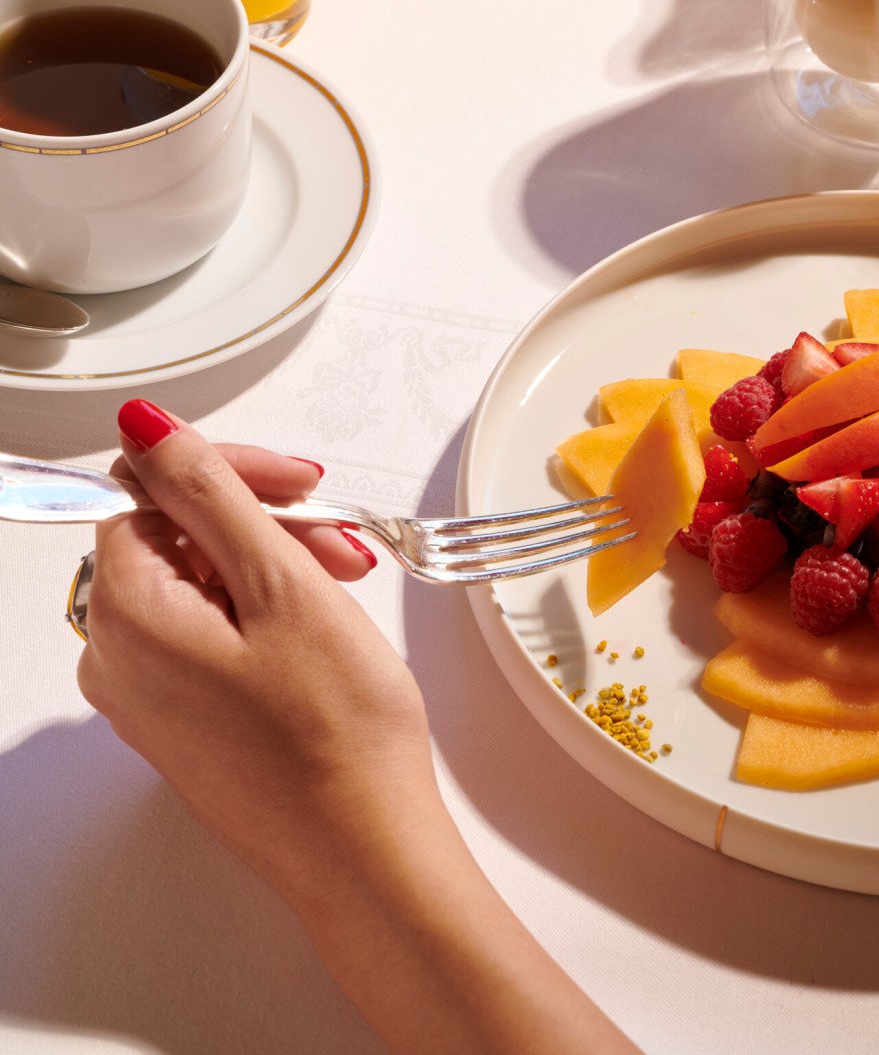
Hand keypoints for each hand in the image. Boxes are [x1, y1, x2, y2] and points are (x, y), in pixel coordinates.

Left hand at [77, 400, 439, 909]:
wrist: (363, 850)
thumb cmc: (333, 734)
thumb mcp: (279, 582)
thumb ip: (209, 491)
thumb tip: (146, 428)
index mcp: (127, 614)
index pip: (150, 491)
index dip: (232, 473)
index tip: (299, 483)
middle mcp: (117, 657)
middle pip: (174, 534)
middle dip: (263, 521)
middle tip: (338, 540)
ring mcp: (148, 696)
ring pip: (199, 581)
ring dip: (274, 562)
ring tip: (345, 583)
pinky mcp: (184, 721)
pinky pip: (208, 633)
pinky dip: (266, 610)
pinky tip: (323, 621)